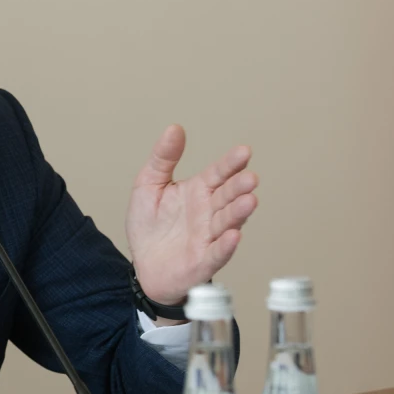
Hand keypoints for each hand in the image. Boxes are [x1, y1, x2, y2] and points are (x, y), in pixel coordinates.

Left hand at [125, 125, 257, 304]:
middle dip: (239, 187)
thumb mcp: (148, 185)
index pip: (218, 174)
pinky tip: (234, 235)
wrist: (143, 265)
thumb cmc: (150, 226)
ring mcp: (208, 236)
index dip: (231, 163)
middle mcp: (208, 212)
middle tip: (250, 177)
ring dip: (239, 212)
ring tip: (249, 200)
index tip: (244, 151)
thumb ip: (163, 158)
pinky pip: (217, 252)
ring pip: (227, 222)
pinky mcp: (203, 260)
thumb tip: (175, 128)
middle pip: (227, 196)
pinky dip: (226, 245)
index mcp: (198, 191)